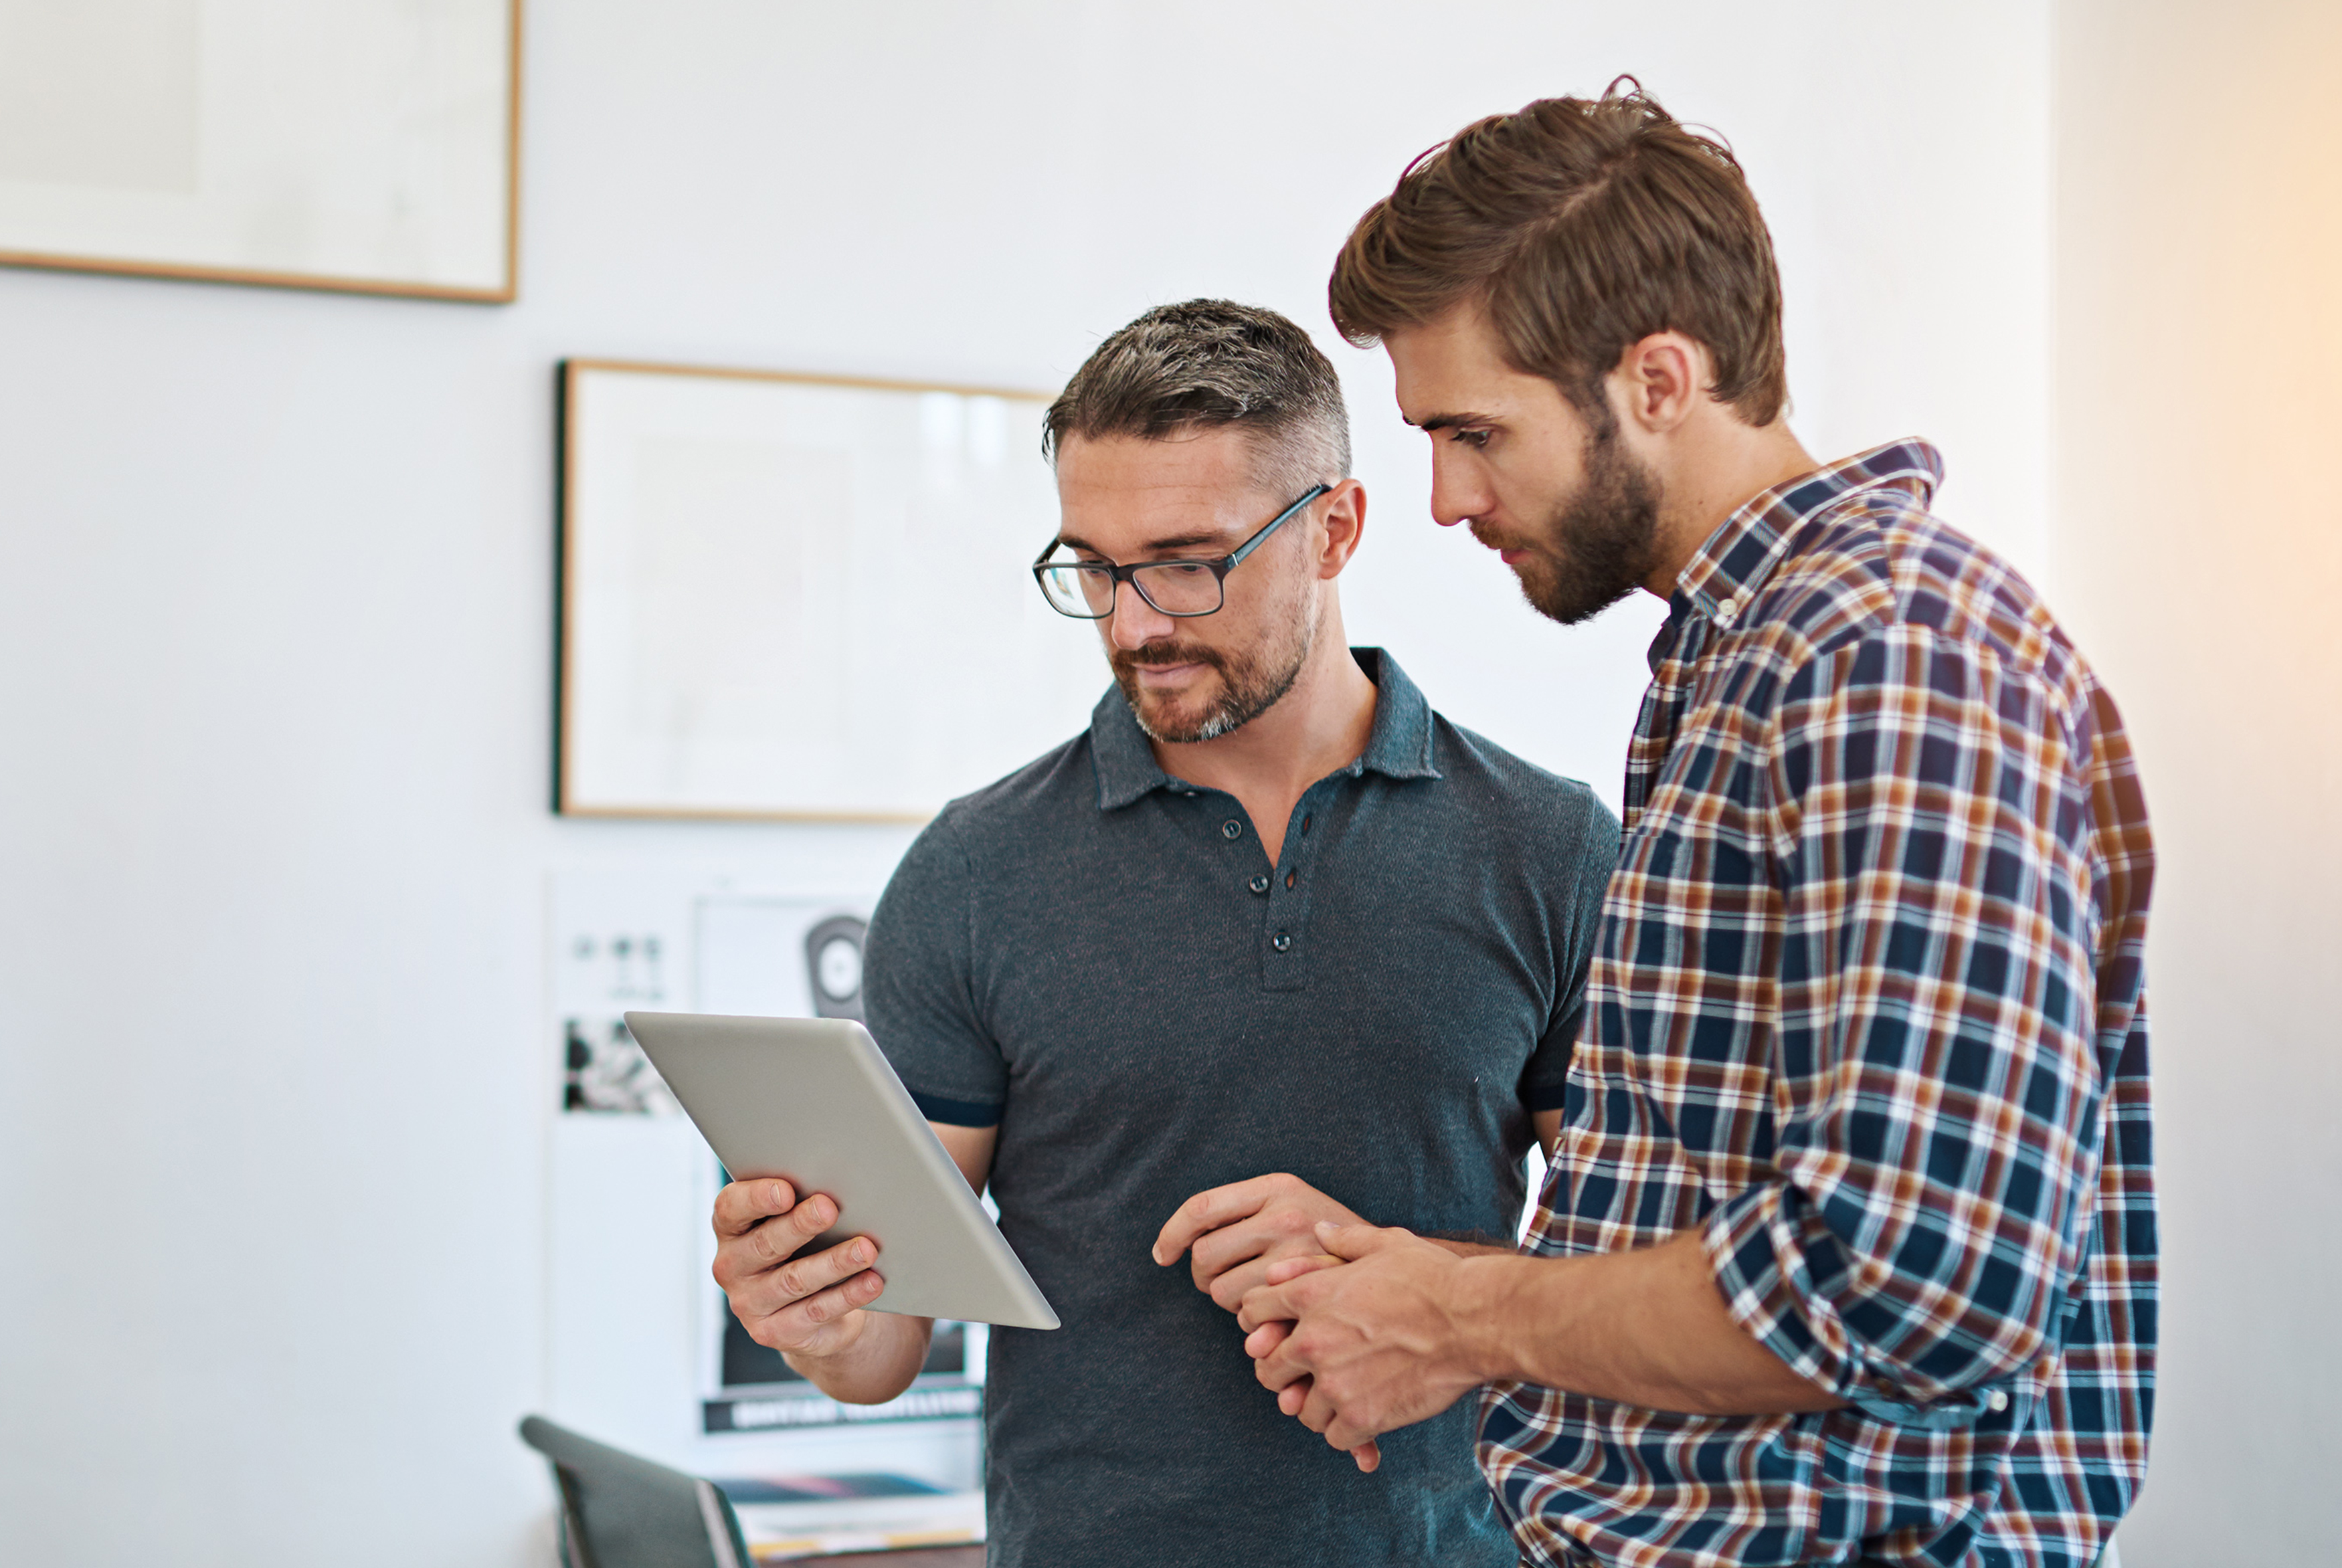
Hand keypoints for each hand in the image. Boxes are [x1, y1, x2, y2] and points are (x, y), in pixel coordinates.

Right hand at [710, 1178, 885, 1362]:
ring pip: (794, 1280)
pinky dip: (848, 1295)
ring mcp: (750, 1303)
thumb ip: (801, 1200)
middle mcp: (731, 1266)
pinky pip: (816, 1311)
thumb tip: (836, 1188)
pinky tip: (872, 1281)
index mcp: (731, 1229)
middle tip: (830, 1208)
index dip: (756, 1198)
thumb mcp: (793, 1220)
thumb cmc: (801, 1246)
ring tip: (865, 1249)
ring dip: (833, 1263)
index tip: (786, 1190)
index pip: (730, 1209)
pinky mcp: (773, 1332)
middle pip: (765, 1243)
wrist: (806, 1307)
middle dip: (800, 1225)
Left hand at [1152, 1173, 1368, 1312]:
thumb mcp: (1307, 1208)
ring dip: (1233, 1305)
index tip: (1163, 1255)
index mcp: (1280, 1187)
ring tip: (1261, 1304)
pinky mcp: (1304, 1294)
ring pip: (1223, 1293)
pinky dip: (1254, 1327)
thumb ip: (1255, 1218)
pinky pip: (1250, 1321)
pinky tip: (1276, 1324)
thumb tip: (1169, 1253)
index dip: (1172, 1233)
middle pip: (1205, 1254)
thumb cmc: (1349, 1248)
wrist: (1418, 1277)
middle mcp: (1285, 1216)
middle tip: (1224, 1286)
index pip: (1202, 1207)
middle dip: (1206, 1277)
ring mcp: (1295, 1257)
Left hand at [1237, 1221, 1487, 1458]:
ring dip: (1314, 1404)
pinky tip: (1362, 1416)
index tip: (1275, 1330)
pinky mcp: (1362, 1417)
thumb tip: (1319, 1230)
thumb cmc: (1435, 1278)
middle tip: (1302, 1373)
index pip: (1252, 1312)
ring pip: (1297, 1408)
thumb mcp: (1386, 1243)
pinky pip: (1333, 1436)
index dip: (1260, 1321)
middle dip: (1281, 1370)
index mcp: (1312, 1294)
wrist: (1477, 1322)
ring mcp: (1336, 1382)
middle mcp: (1315, 1340)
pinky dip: (1344, 1431)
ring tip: (1337, 1396)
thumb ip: (1344, 1239)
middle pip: (1266, 1368)